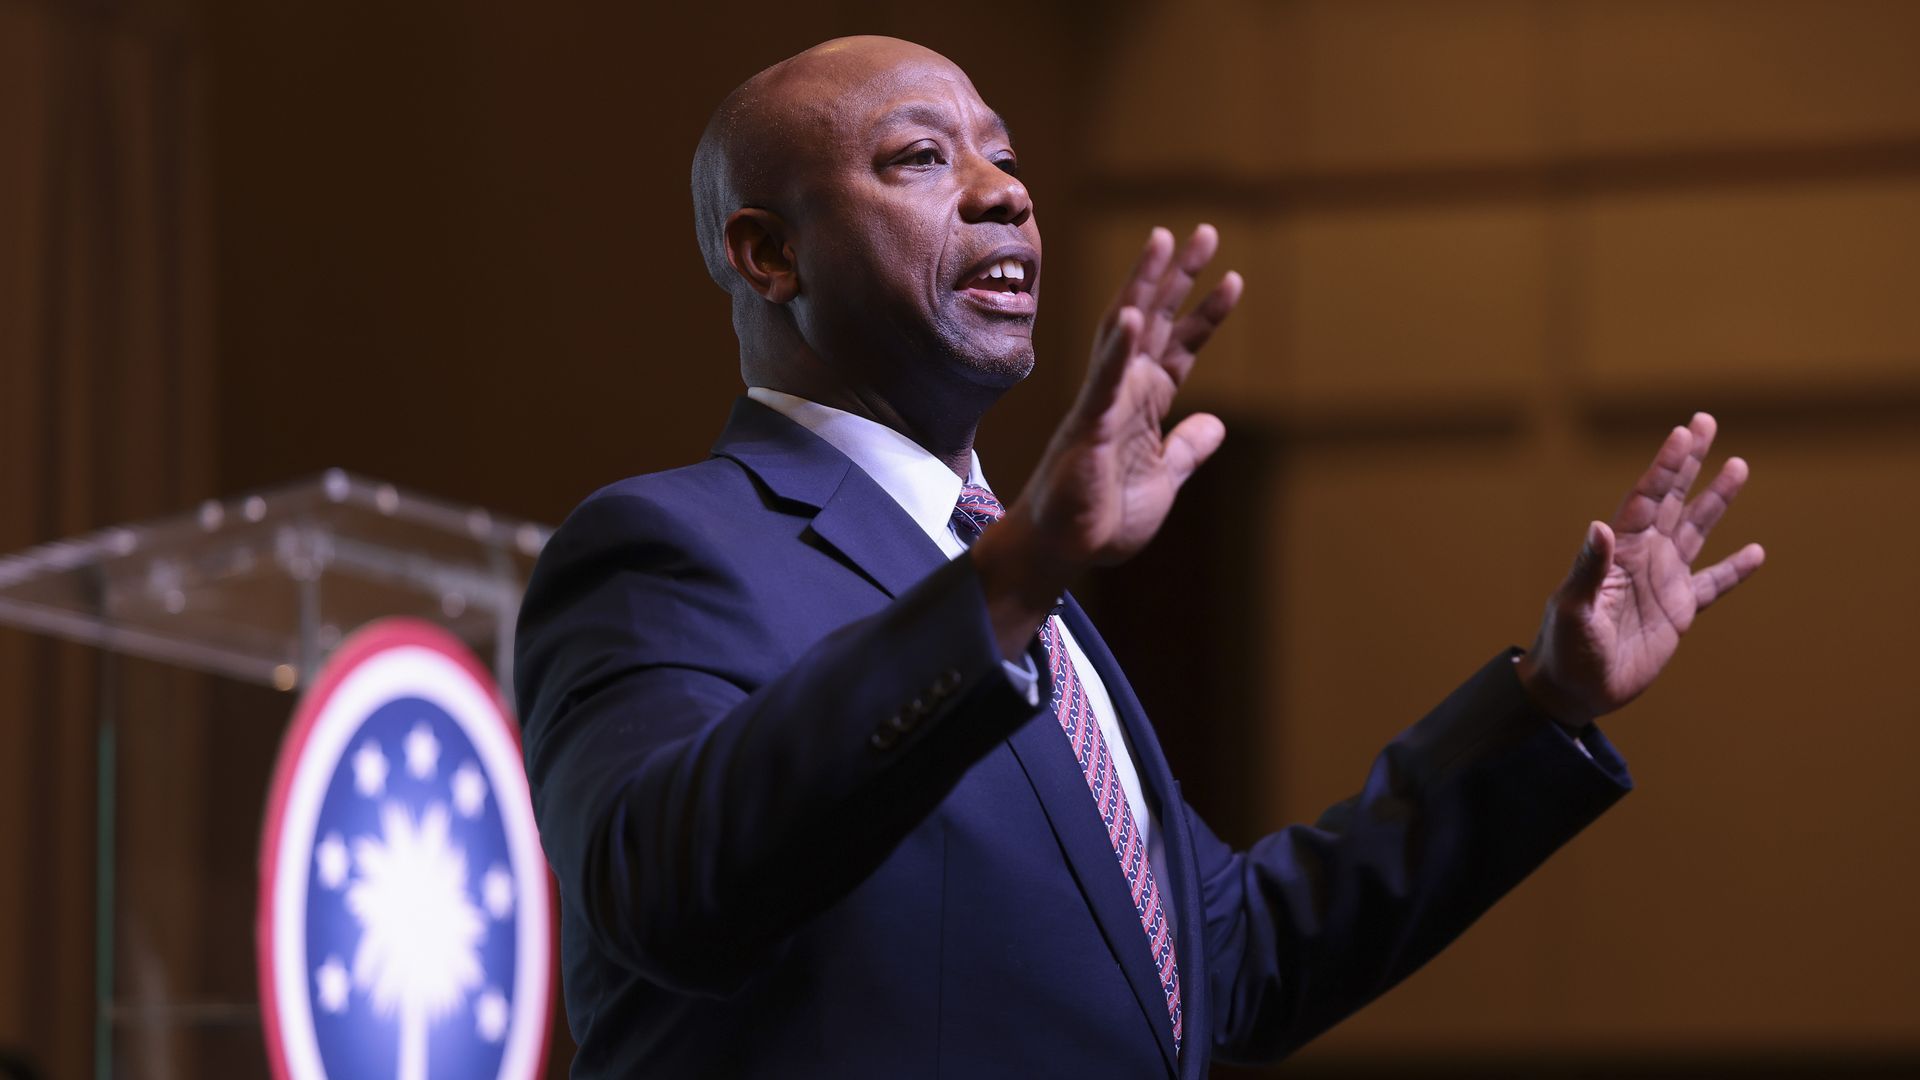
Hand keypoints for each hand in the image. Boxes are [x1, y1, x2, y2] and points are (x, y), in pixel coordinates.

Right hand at [972, 225, 1241, 649]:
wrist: (1064, 551)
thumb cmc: (1103, 518)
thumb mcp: (1164, 480)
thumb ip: (1187, 449)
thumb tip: (1217, 424)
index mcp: (1141, 404)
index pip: (1177, 347)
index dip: (1203, 313)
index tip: (1232, 277)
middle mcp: (1121, 392)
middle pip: (1152, 321)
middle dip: (1177, 277)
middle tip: (1204, 230)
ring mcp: (1103, 403)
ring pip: (1123, 332)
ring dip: (1142, 286)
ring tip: (1162, 241)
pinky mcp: (1087, 427)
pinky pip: (1102, 382)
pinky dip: (1115, 349)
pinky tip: (1127, 314)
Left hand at [1517, 412, 1765, 728]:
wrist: (1574, 689)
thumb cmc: (1564, 649)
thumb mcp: (1573, 609)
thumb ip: (1589, 569)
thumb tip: (1600, 526)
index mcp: (1620, 553)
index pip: (1646, 499)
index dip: (1665, 466)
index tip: (1683, 432)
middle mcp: (1643, 558)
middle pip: (1671, 500)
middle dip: (1689, 462)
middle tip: (1705, 421)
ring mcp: (1662, 582)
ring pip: (1695, 531)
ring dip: (1715, 500)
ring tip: (1739, 466)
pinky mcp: (1677, 612)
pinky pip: (1712, 584)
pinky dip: (1733, 569)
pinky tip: (1756, 551)